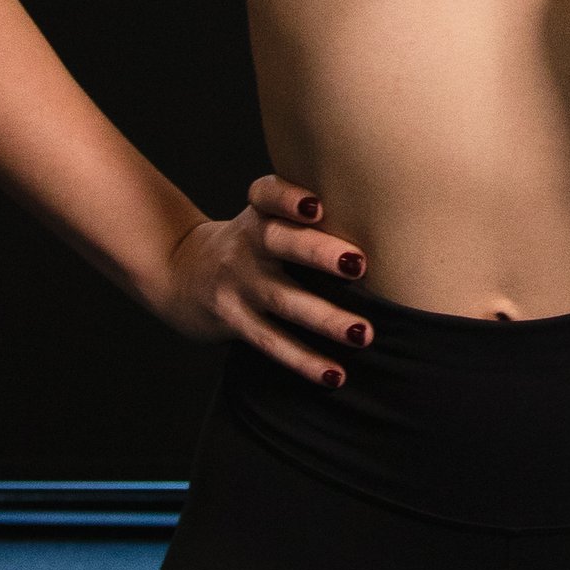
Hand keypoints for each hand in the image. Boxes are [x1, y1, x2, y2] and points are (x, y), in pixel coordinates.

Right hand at [157, 175, 372, 385]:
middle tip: (358, 264)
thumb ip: (307, 217)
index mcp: (258, 213)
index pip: (266, 194)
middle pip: (278, 242)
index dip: (287, 198)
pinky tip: (335, 374)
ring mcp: (237, 283)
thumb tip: (389, 228)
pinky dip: (304, 361)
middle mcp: (246, 244)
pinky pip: (271, 342)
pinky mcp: (232, 320)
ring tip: (362, 333)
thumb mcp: (265, 217)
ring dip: (324, 319)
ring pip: (282, 300)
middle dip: (318, 253)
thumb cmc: (250, 242)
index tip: (316, 205)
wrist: (180, 272)